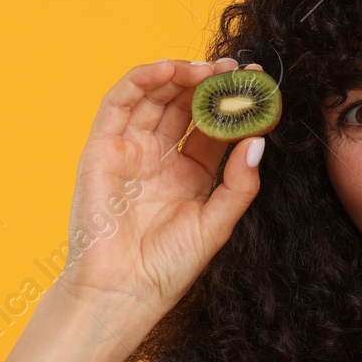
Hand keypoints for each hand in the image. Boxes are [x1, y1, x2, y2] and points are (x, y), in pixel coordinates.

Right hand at [59, 57, 265, 317]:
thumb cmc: (167, 267)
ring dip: (181, 75)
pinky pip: (120, 103)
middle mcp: (160, 157)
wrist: (123, 292)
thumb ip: (239, 184)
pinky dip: (142, 80)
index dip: (235, 105)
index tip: (258, 85)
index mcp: (189, 174)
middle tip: (237, 70)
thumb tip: (258, 142)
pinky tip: (171, 70)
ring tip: (209, 69)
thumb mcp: (217, 223)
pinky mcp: (103, 148)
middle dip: (211, 84)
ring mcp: (131, 150)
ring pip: (156, 97)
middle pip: (186, 106)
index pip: (214, 128)